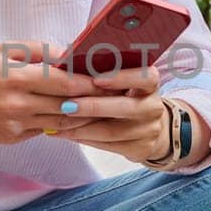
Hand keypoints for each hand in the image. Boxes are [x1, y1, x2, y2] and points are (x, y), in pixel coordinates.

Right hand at [0, 40, 105, 144]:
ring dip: (79, 116)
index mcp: (18, 78)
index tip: (107, 80)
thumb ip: (38, 50)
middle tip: (111, 96)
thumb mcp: (4, 50)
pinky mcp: (10, 138)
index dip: (90, 83)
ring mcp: (15, 125)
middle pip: (67, 106)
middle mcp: (18, 104)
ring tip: (96, 108)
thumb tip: (68, 54)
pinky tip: (66, 116)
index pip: (65, 83)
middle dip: (92, 101)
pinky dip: (55, 124)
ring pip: (58, 123)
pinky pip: (42, 131)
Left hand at [47, 64, 171, 163]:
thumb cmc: (123, 95)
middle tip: (65, 105)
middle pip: (124, 108)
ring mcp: (149, 130)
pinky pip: (108, 146)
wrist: (147, 126)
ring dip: (81, 128)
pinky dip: (84, 139)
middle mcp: (153, 106)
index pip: (145, 76)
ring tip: (57, 124)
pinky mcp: (141, 149)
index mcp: (150, 83)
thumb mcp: (120, 80)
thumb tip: (64, 61)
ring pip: (112, 131)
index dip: (122, 77)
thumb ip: (100, 70)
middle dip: (92, 107)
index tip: (96, 79)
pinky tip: (66, 134)